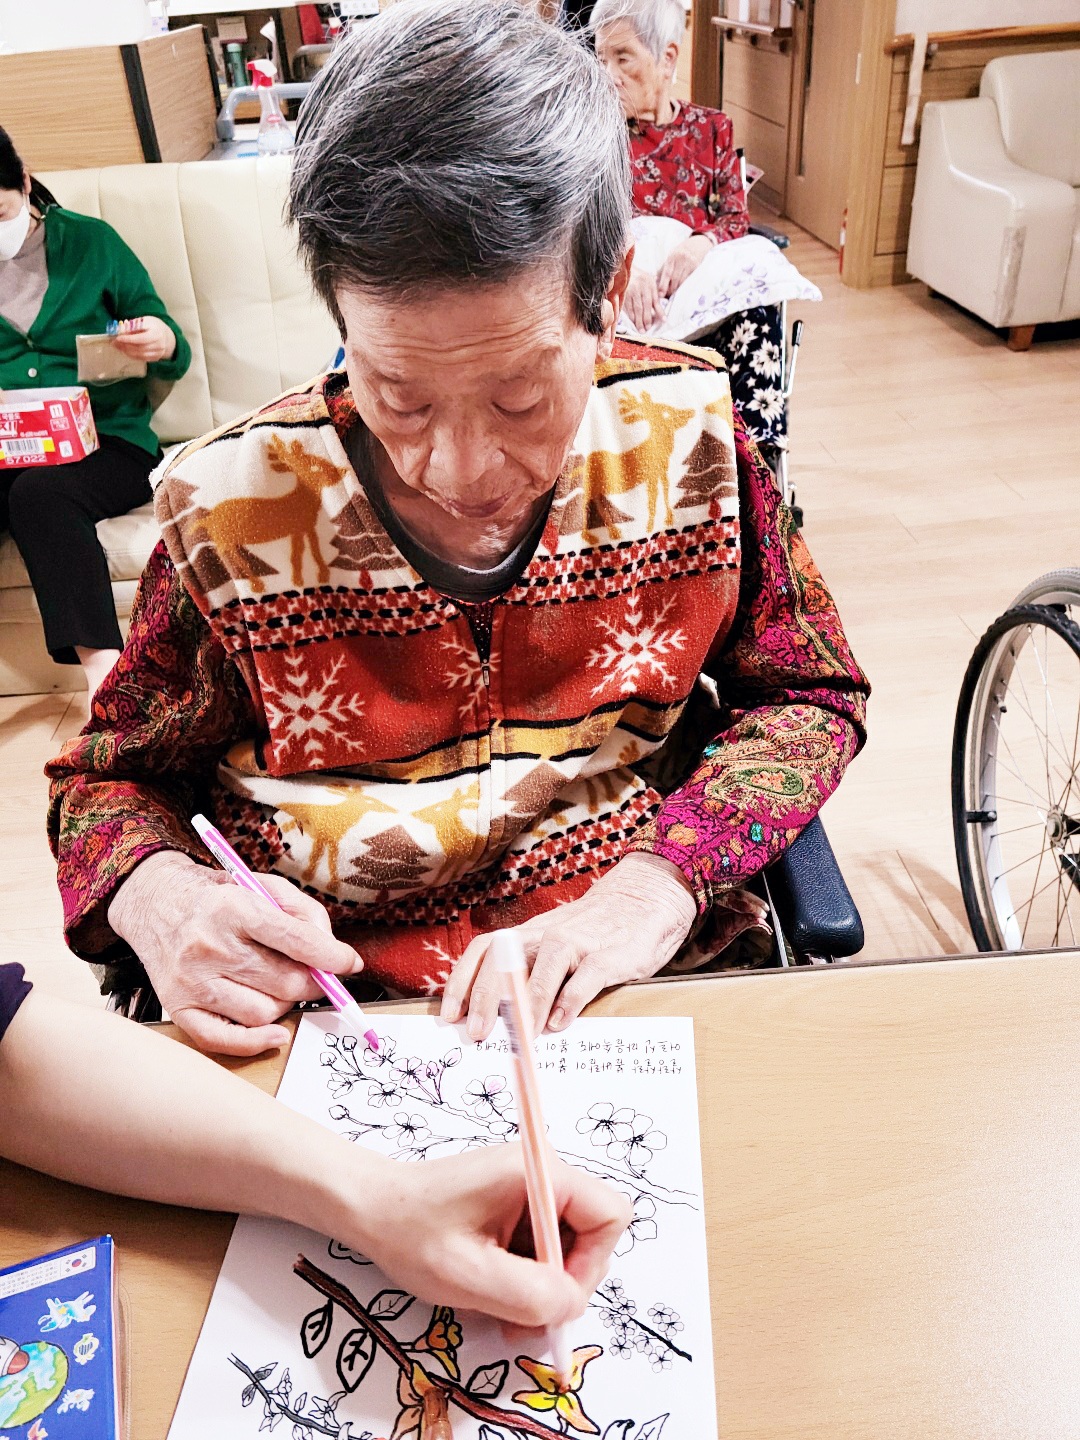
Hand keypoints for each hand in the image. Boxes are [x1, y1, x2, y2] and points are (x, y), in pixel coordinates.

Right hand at [108, 851, 362, 1055]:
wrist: (155, 902)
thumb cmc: (219, 896)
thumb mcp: (263, 885)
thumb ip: (304, 913)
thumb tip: (334, 954)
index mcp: (234, 908)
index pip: (296, 941)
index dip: (331, 956)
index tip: (350, 963)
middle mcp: (210, 946)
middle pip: (285, 982)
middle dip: (312, 982)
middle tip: (314, 975)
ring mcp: (191, 980)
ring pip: (263, 1012)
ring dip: (285, 1005)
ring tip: (279, 985)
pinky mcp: (177, 1007)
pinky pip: (223, 1040)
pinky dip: (255, 1042)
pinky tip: (275, 1033)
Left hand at [111, 315, 175, 362]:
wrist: (166, 335)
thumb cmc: (153, 326)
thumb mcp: (144, 321)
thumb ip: (133, 326)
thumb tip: (121, 331)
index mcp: (157, 333)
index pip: (141, 338)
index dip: (129, 339)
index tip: (118, 338)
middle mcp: (159, 344)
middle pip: (139, 348)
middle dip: (125, 345)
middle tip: (114, 343)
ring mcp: (158, 353)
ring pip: (139, 354)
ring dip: (127, 351)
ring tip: (118, 346)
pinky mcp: (156, 358)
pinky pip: (141, 358)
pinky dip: (132, 355)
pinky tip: (125, 350)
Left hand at [335, 1143, 631, 1328]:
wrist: (367, 1208)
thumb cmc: (411, 1232)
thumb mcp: (470, 1275)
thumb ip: (531, 1293)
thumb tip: (571, 1305)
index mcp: (536, 1172)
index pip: (608, 1213)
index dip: (592, 1263)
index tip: (553, 1295)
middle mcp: (539, 1172)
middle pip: (591, 1232)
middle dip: (563, 1282)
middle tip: (522, 1316)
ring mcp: (527, 1186)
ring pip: (567, 1244)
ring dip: (542, 1284)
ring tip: (500, 1308)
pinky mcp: (512, 1202)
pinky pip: (542, 1244)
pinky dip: (526, 1275)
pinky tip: (492, 1289)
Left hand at [440, 853, 697, 1040]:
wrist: (646, 898)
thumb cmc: (597, 931)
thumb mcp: (556, 943)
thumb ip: (533, 970)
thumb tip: (500, 1017)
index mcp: (530, 934)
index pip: (483, 951)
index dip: (461, 982)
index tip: (449, 1015)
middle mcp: (547, 935)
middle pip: (504, 963)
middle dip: (485, 1000)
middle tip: (477, 1034)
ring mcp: (578, 943)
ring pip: (542, 971)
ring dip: (527, 1005)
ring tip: (520, 1036)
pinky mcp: (609, 956)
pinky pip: (585, 979)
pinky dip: (569, 1002)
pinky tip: (560, 1025)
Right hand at [622, 267, 662, 332]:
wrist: (624, 268)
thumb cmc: (640, 278)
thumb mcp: (650, 283)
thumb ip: (655, 295)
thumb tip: (660, 311)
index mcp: (650, 284)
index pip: (655, 301)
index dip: (660, 312)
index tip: (664, 321)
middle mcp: (641, 287)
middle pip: (644, 307)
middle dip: (646, 319)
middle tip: (647, 329)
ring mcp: (631, 291)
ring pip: (636, 309)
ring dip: (638, 321)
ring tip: (641, 330)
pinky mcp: (623, 294)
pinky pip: (627, 308)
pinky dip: (630, 316)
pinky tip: (633, 323)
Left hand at [657, 234, 713, 298]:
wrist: (694, 247)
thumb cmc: (677, 256)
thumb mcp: (669, 260)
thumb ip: (662, 271)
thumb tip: (655, 283)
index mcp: (672, 257)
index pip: (667, 273)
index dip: (663, 285)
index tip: (660, 295)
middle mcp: (682, 259)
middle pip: (675, 279)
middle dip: (670, 289)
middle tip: (667, 296)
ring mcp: (691, 262)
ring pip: (683, 281)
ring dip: (678, 289)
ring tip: (674, 293)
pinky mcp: (697, 267)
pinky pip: (690, 280)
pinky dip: (685, 286)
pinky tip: (682, 289)